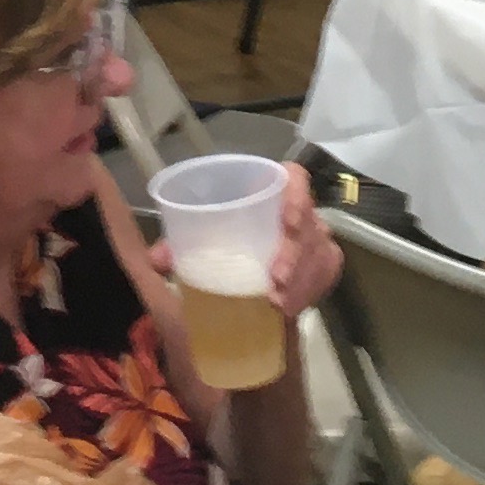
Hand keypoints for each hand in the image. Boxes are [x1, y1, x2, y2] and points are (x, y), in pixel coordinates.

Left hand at [148, 163, 341, 327]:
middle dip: (295, 254)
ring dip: (301, 279)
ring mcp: (316, 237)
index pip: (294, 177)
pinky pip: (325, 274)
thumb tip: (158, 259)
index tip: (288, 222)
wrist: (247, 267)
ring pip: (319, 252)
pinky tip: (292, 307)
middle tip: (276, 279)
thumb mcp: (201, 240)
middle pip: (308, 223)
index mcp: (268, 191)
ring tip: (278, 302)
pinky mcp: (324, 263)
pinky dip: (308, 292)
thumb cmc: (225, 241)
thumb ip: (180, 246)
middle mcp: (298, 210)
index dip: (296, 194)